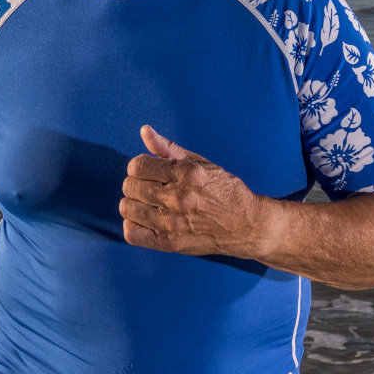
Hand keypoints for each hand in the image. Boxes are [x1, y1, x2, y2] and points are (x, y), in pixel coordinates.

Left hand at [120, 124, 268, 257]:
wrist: (246, 225)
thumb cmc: (224, 190)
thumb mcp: (200, 163)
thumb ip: (168, 148)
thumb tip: (145, 130)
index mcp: (186, 174)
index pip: (137, 166)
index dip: (138, 166)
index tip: (147, 170)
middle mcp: (178, 198)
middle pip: (130, 186)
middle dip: (136, 183)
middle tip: (149, 186)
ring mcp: (173, 223)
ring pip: (127, 209)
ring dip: (134, 203)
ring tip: (148, 203)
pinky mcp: (171, 243)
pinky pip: (132, 234)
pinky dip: (133, 226)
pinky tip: (146, 220)